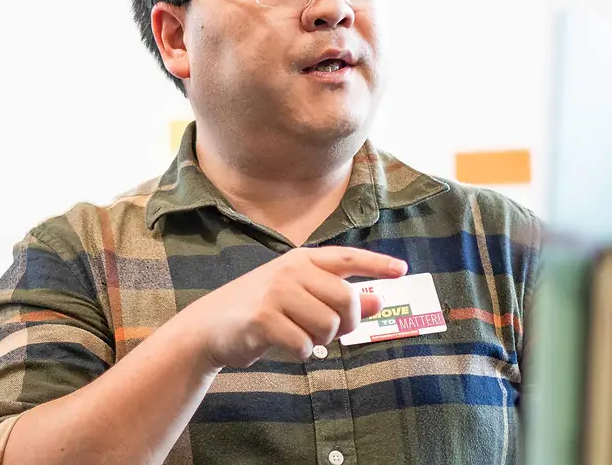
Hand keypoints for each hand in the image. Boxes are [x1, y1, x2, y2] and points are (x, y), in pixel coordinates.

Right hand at [160, 246, 406, 368]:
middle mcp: (291, 271)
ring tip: (299, 335)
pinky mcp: (264, 319)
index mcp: (302, 260)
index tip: (402, 271)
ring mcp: (276, 293)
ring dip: (320, 340)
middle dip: (347, 323)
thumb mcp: (300, 297)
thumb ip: (337, 296)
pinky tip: (283, 345)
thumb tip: (379, 300)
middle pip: (346, 299)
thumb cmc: (260, 311)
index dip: (377, 264)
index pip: (347, 258)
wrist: (209, 327)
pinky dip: (299, 353)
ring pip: (328, 326)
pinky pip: (304, 345)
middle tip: (333, 332)